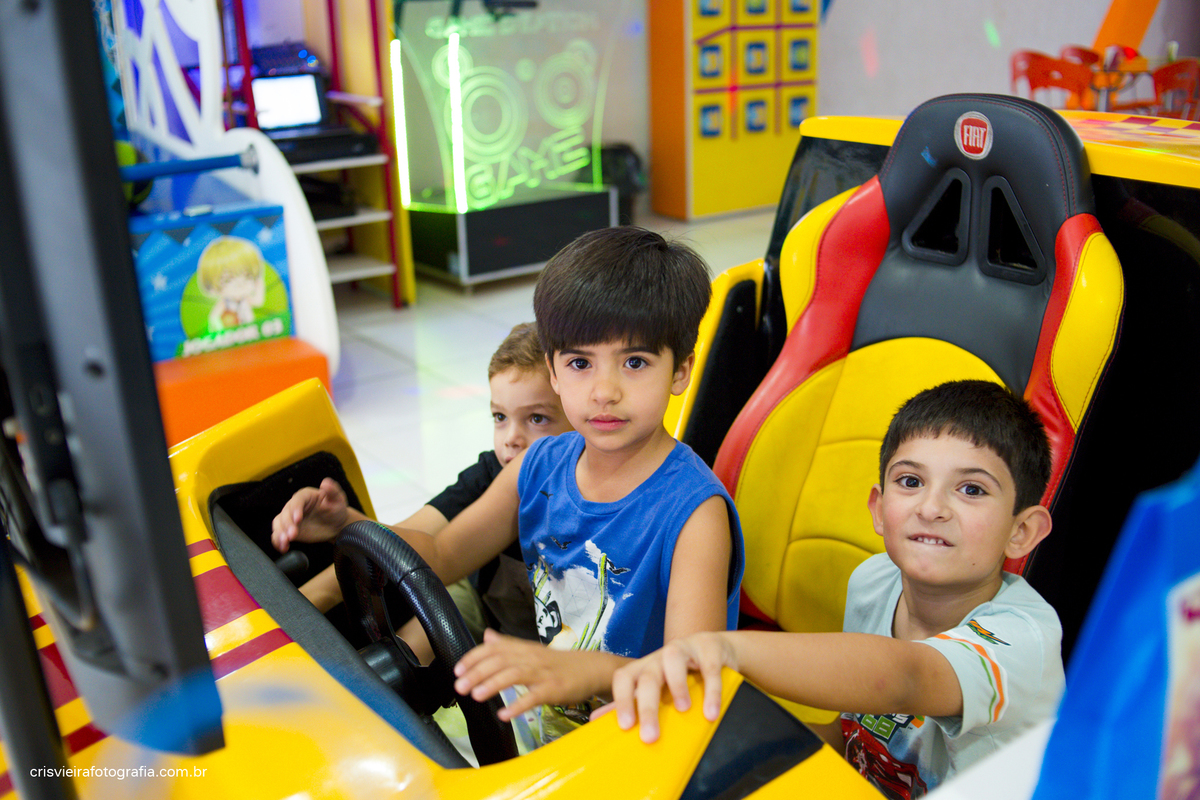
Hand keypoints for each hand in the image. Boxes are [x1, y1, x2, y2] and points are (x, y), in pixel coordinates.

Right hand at [270, 477, 349, 552]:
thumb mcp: (338, 499)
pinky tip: (283, 547)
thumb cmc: (336, 509)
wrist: (336, 524)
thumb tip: (326, 483)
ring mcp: (290, 519)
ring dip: (280, 533)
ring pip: (279, 524)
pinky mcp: (289, 530)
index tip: (298, 519)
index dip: (295, 509)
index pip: (297, 501)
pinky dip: (278, 541)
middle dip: (287, 525)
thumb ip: (332, 491)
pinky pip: (279, 534)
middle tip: (293, 535)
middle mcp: (294, 506)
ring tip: (285, 542)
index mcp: (305, 496)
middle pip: (285, 513)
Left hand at [453, 629, 614, 721]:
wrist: (592, 668)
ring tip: (476, 696)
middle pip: (500, 660)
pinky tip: (504, 715)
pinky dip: (518, 705)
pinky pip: (534, 697)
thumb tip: (487, 635)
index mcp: (524, 648)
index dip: (474, 657)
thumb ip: (508, 644)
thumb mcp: (532, 650)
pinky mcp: (554, 689)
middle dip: (477, 672)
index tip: (457, 670)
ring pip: (514, 674)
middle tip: (459, 687)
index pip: (494, 648)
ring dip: (493, 684)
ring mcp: (543, 673)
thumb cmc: (559, 663)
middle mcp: (531, 657)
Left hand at [610, 632, 736, 743]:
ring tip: (683, 710)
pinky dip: (710, 691)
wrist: (716, 648)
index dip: (622, 700)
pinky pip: (709, 668)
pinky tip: (710, 712)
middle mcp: (660, 656)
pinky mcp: (710, 649)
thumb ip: (631, 701)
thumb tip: (598, 720)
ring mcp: (685, 649)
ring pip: (673, 658)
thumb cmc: (681, 672)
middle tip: (650, 736)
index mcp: (645, 667)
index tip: (625, 726)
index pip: (624, 677)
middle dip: (648, 707)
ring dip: (677, 685)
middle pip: (648, 676)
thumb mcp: (656, 686)